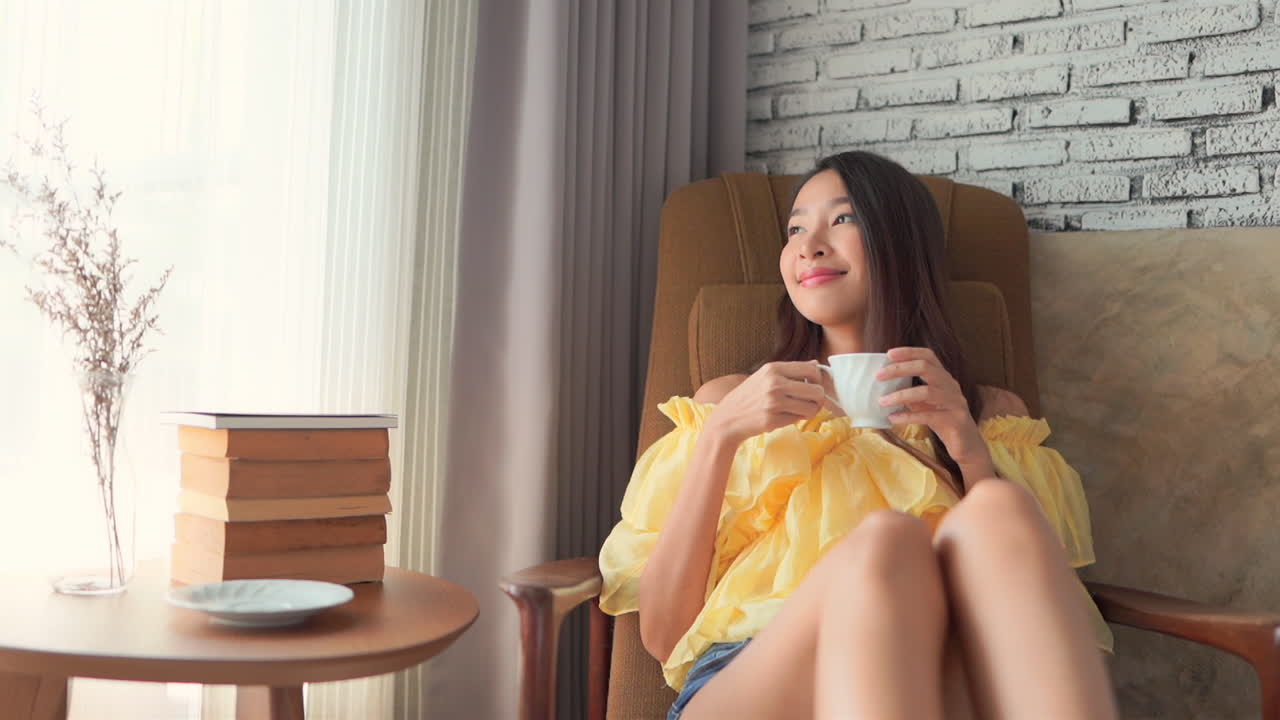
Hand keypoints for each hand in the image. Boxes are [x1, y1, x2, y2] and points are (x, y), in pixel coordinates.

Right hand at [706, 361, 826, 445]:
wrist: (728, 418)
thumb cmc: (749, 396)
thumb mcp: (765, 376)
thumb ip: (791, 371)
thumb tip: (815, 363)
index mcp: (773, 368)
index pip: (812, 369)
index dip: (818, 380)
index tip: (812, 386)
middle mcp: (774, 383)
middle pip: (816, 391)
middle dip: (818, 399)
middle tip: (810, 403)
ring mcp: (773, 402)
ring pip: (812, 408)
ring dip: (809, 412)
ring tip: (798, 411)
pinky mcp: (772, 419)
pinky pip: (798, 420)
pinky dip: (795, 420)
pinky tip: (784, 417)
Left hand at [876, 347, 989, 468]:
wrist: (967, 445)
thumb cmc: (942, 421)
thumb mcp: (925, 404)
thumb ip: (910, 394)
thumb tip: (883, 387)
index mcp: (944, 378)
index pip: (929, 356)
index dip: (910, 352)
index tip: (889, 353)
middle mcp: (951, 386)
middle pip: (926, 368)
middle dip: (900, 369)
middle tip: (878, 375)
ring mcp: (955, 402)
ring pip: (927, 392)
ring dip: (901, 395)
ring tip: (882, 401)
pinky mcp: (955, 421)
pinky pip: (928, 416)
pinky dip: (908, 416)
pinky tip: (893, 419)